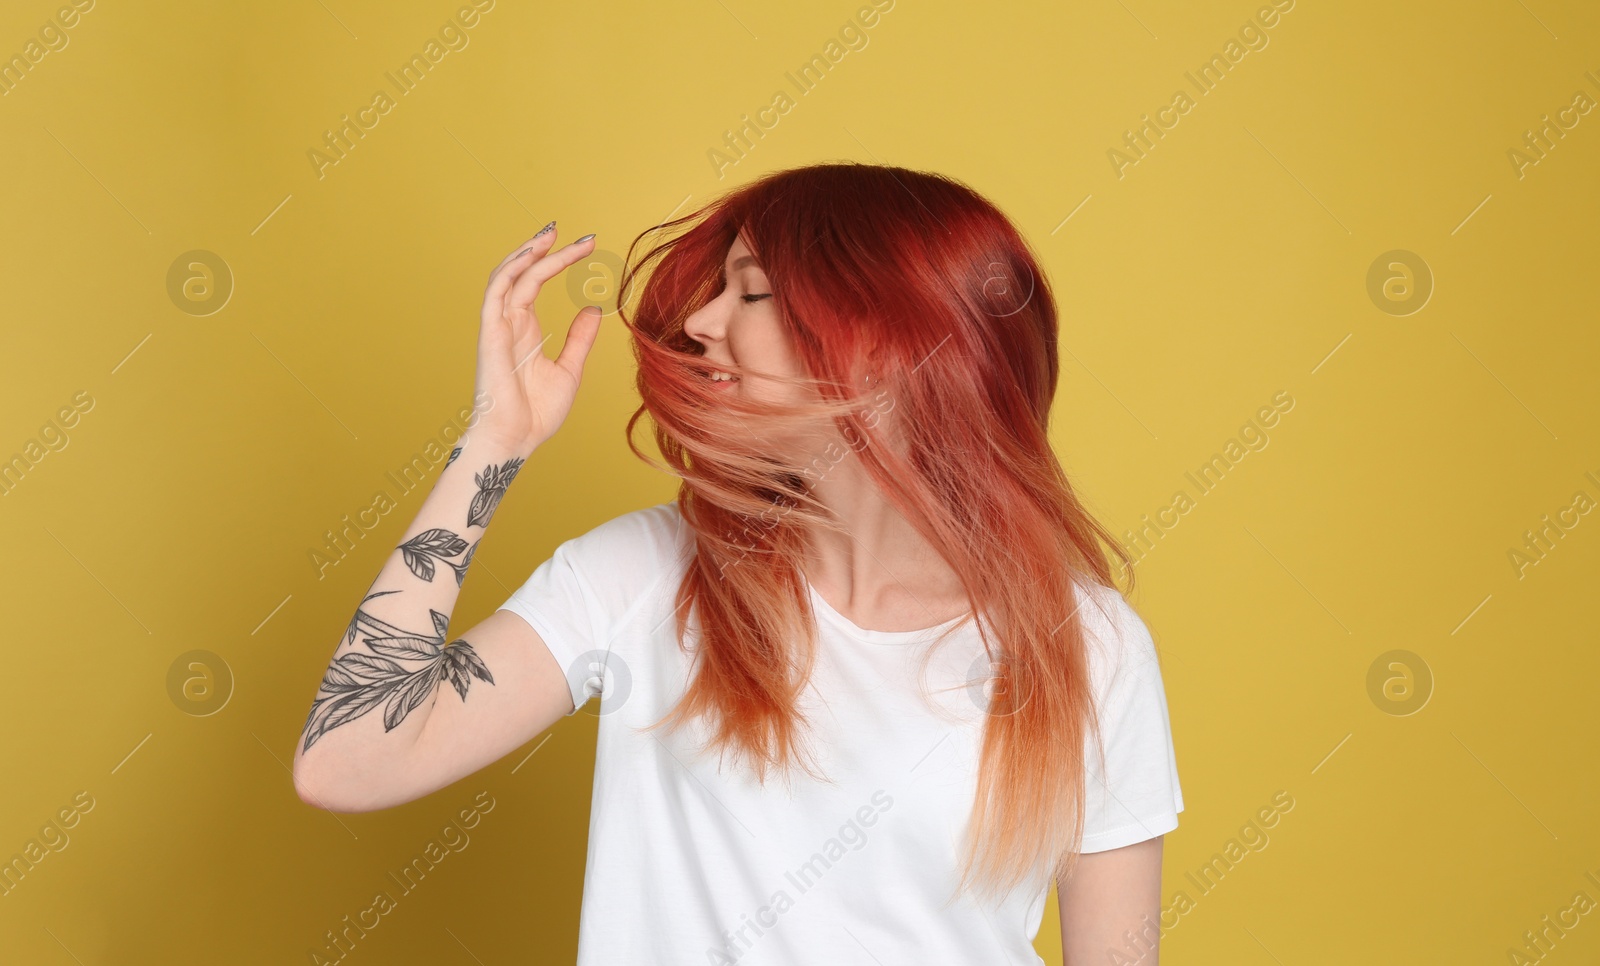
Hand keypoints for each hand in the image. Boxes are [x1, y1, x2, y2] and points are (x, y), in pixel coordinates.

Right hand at [468, 225, 602, 454]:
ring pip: (508, 277)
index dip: (557, 261)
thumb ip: (579, 338)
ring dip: (527, 253)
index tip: (585, 246)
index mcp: (524, 328)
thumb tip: (594, 309)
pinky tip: (531, 255)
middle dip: (548, 250)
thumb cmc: (536, 413)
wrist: (515, 439)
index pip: (536, 282)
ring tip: (552, 235)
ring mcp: (497, 327)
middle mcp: (508, 322)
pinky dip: (511, 270)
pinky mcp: (490, 334)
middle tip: (580, 235)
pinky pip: (496, 294)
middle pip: (524, 273)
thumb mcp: (569, 369)